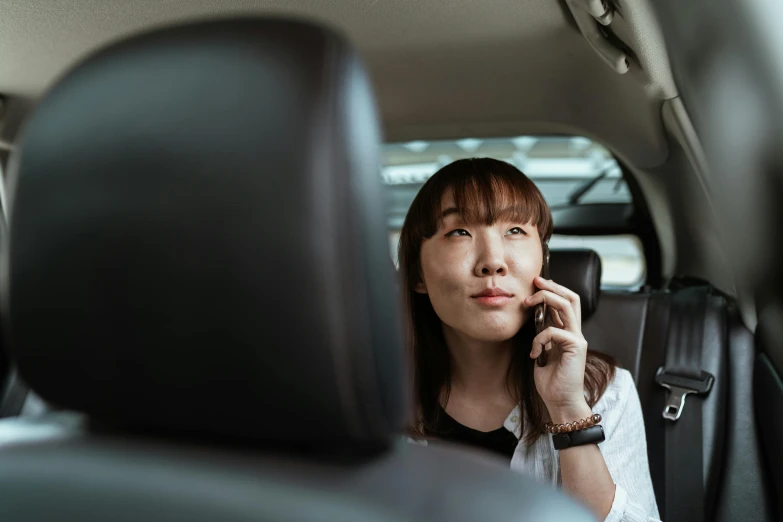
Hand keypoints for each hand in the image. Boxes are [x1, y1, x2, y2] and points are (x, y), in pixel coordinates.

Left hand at [524, 276, 589, 415]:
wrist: (560, 402)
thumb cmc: (551, 381)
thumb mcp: (543, 352)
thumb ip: (543, 336)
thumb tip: (534, 321)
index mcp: (568, 333)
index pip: (565, 303)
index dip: (552, 290)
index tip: (535, 284)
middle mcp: (575, 333)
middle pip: (572, 298)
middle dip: (553, 286)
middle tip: (536, 281)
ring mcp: (577, 339)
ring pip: (567, 306)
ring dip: (546, 299)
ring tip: (528, 302)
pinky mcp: (576, 347)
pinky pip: (554, 331)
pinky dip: (539, 338)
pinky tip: (535, 353)